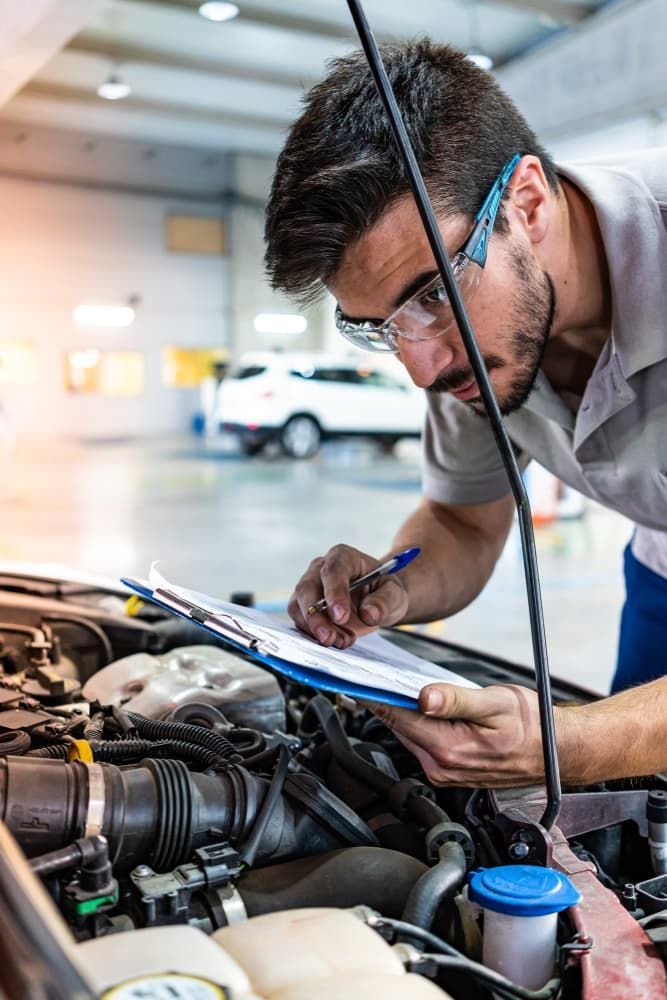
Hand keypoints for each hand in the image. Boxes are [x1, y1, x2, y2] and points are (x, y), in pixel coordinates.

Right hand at [288, 544, 409, 648]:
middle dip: (315, 617)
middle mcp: (320, 568)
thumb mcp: (395, 594)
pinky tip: (334, 640)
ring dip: (314, 629)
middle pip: (307, 588)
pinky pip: (300, 620)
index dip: (334, 593)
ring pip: (298, 606)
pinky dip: (312, 634)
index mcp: (344, 557)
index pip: (333, 571)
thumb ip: (385, 601)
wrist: (378, 601)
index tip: (340, 617)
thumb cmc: (385, 592)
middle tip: (328, 638)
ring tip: (340, 641)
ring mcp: (309, 586)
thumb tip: (369, 613)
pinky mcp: (304, 606)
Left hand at [370, 682, 562, 787]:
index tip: (357, 676)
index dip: (375, 694)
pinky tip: (416, 705)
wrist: (556, 752)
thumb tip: (424, 697)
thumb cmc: (533, 727)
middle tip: (368, 672)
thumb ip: (457, 701)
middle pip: (399, 727)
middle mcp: (442, 767)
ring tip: (389, 683)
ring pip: (409, 734)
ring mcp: (444, 771)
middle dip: (383, 699)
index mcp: (449, 750)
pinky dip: (415, 723)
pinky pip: (422, 742)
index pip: (398, 717)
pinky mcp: (449, 770)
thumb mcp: (497, 704)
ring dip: (398, 711)